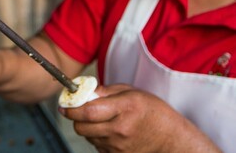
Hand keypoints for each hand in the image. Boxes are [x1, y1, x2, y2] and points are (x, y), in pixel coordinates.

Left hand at [59, 84, 219, 152]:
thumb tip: (85, 91)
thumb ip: (106, 91)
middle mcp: (120, 129)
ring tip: (98, 118)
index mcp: (124, 108)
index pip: (88, 111)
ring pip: (88, 137)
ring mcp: (119, 147)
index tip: (64, 104)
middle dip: (74, 118)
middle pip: (82, 127)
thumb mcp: (131, 92)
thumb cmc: (153, 111)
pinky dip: (96, 137)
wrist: (171, 139)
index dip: (71, 108)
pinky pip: (97, 146)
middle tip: (76, 109)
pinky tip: (106, 130)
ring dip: (86, 127)